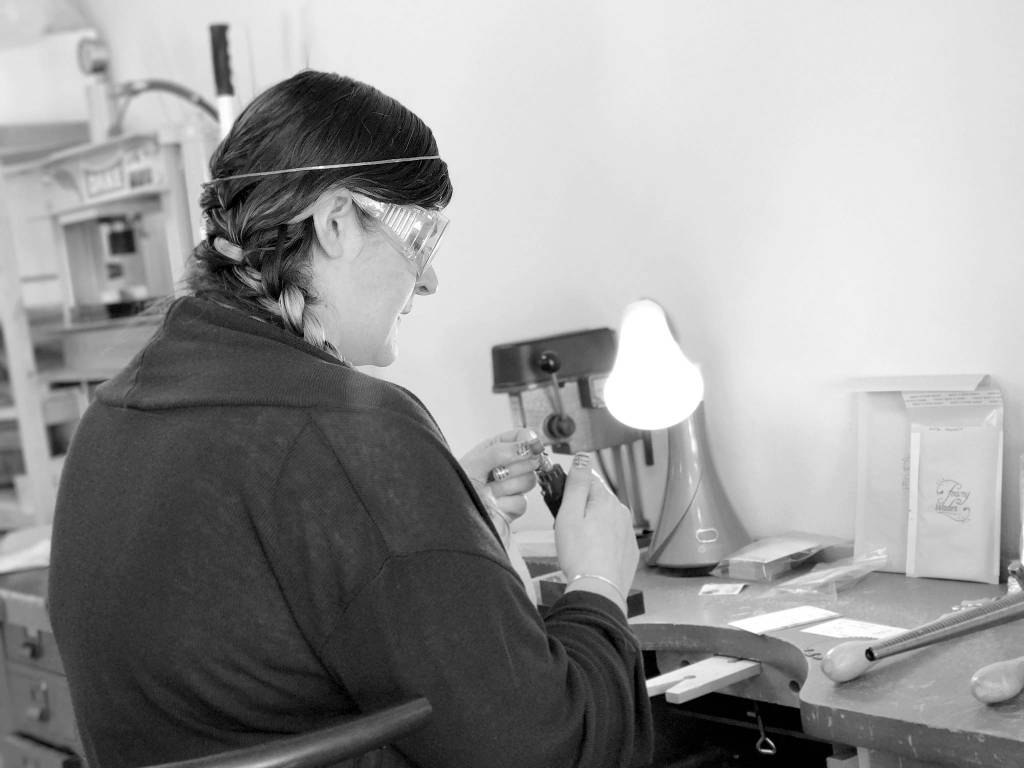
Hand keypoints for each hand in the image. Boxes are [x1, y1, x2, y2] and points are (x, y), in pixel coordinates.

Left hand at [459, 427, 540, 522]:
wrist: (452, 517)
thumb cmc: (456, 487)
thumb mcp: (474, 464)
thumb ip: (500, 452)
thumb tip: (528, 445)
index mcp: (495, 449)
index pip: (522, 437)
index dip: (529, 440)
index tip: (530, 445)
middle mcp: (506, 467)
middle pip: (531, 460)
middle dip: (513, 467)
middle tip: (494, 474)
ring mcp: (511, 487)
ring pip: (529, 480)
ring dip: (506, 487)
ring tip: (488, 491)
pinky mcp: (514, 507)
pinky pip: (522, 502)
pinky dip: (505, 504)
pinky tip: (492, 505)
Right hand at [556, 453, 637, 613]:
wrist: (599, 590)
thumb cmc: (580, 554)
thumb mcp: (569, 514)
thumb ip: (576, 483)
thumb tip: (582, 456)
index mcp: (607, 500)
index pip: (589, 480)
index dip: (572, 489)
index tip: (560, 501)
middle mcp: (622, 512)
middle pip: (597, 500)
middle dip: (581, 508)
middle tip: (565, 528)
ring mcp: (627, 532)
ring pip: (605, 519)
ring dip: (592, 524)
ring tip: (576, 544)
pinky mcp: (628, 551)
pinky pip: (612, 538)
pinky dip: (601, 541)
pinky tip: (590, 554)